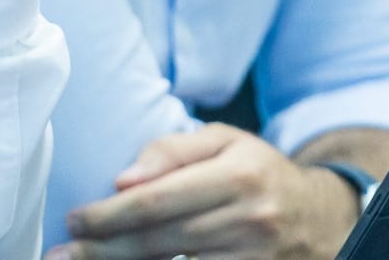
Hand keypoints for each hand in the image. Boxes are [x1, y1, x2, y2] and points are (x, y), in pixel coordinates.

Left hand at [46, 123, 357, 258]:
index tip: (74, 221)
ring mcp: (257, 256)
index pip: (159, 199)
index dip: (111, 215)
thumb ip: (170, 152)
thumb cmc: (257, 170)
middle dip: (105, 248)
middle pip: (161, 240)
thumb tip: (123, 180)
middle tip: (64, 253)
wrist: (324, 215)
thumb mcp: (222, 141)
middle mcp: (250, 219)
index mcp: (237, 175)